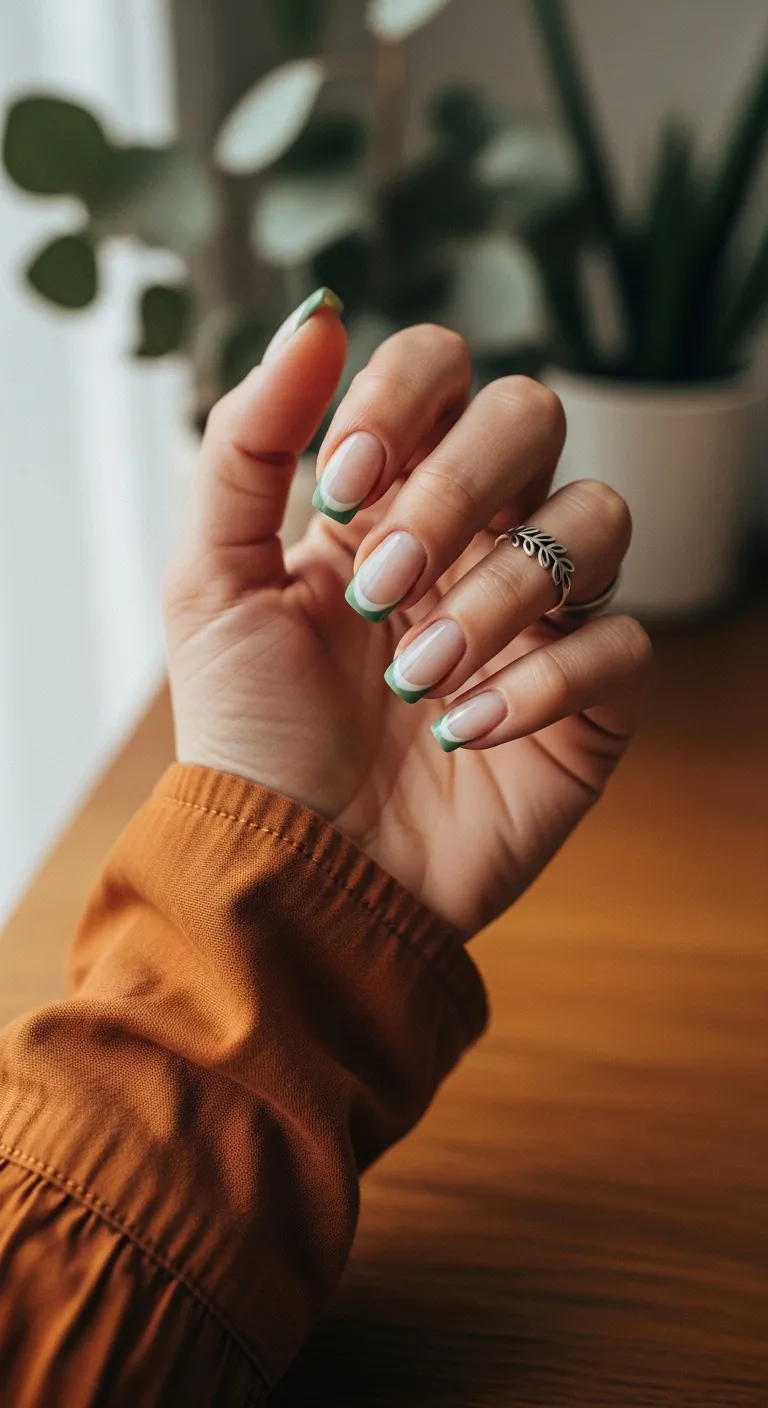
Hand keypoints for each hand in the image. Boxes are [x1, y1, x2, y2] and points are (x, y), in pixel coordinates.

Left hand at [164, 293, 650, 933]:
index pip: (441, 367)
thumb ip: (249, 443)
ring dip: (496, 594)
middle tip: (380, 585)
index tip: (341, 486)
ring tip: (415, 677)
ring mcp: (539, 612)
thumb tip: (316, 314)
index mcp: (386, 498)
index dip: (403, 400)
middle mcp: (474, 536)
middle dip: (455, 490)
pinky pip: (619, 643)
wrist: (302, 874)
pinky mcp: (590, 697)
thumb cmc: (253, 734)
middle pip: (533, 417)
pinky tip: (464, 732)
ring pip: (595, 521)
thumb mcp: (211, 582)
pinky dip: (538, 683)